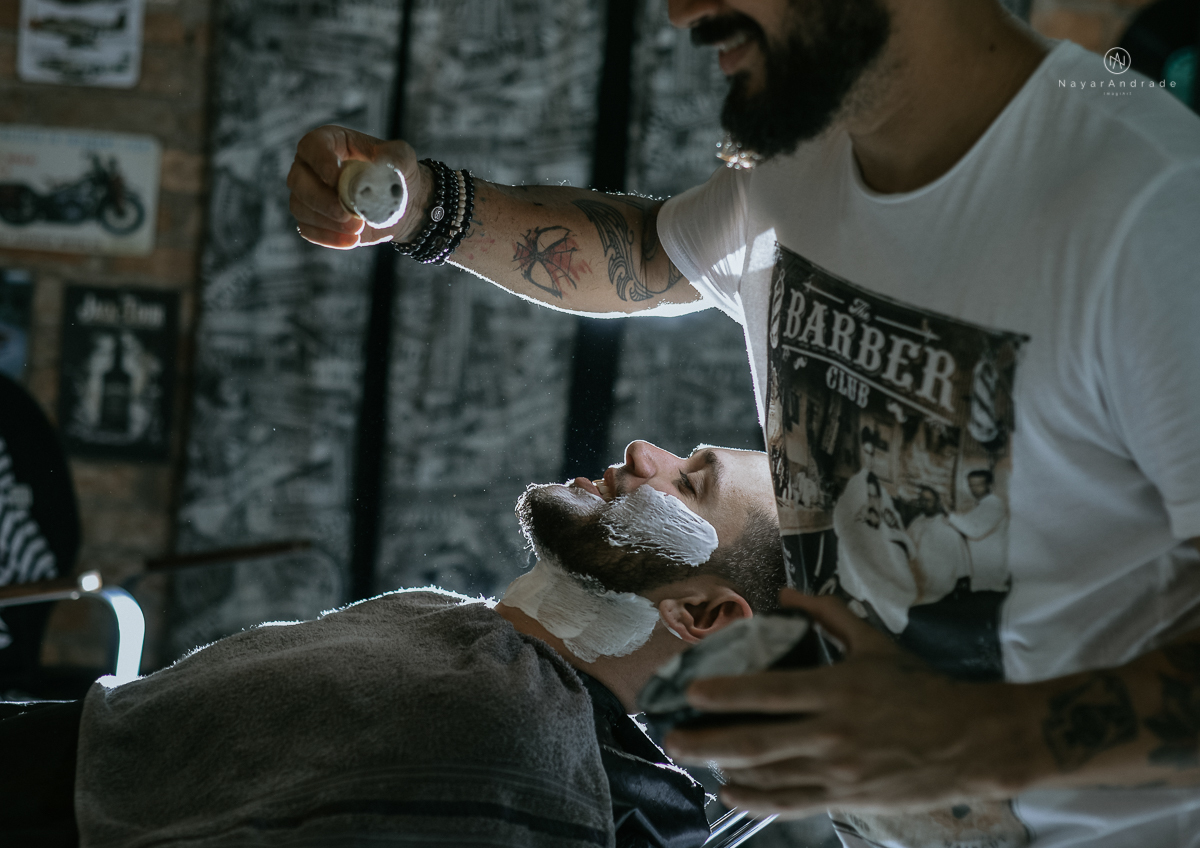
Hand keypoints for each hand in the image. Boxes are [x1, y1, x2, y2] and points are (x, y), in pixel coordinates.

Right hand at [287, 125, 426, 249]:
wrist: (401, 204)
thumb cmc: (397, 173)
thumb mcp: (403, 158)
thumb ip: (396, 156)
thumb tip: (383, 163)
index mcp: (329, 142)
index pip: (312, 146)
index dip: (320, 161)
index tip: (335, 179)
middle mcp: (311, 166)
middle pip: (297, 180)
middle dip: (320, 199)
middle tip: (345, 213)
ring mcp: (308, 194)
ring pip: (300, 207)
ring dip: (326, 222)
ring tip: (357, 228)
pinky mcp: (313, 219)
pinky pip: (308, 229)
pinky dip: (328, 237)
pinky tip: (352, 240)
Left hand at [663, 591, 1034, 817]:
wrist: (971, 741)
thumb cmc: (921, 688)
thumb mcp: (875, 643)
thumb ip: (828, 614)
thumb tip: (786, 593)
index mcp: (835, 689)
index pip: (766, 693)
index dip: (724, 694)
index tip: (690, 692)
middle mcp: (830, 733)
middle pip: (754, 741)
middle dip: (706, 741)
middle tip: (671, 738)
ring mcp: (837, 772)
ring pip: (767, 775)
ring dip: (724, 770)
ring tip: (692, 760)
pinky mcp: (846, 798)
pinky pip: (791, 802)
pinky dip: (757, 800)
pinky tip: (731, 793)